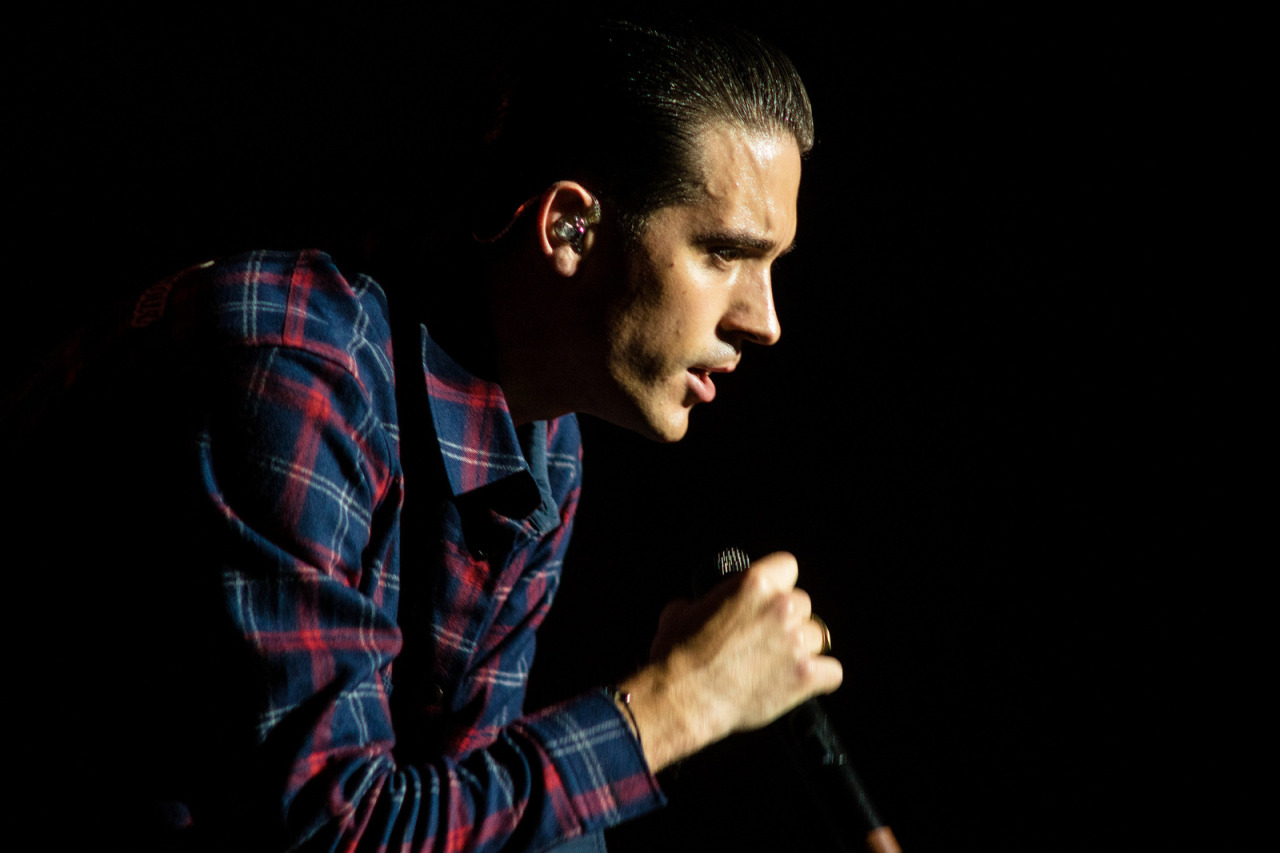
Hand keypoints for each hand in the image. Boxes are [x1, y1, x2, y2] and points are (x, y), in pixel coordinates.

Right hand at [620, 552, 842, 770]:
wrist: (682, 697)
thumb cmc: (678, 654)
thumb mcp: (681, 611)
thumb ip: (705, 601)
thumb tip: (704, 606)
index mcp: (755, 584)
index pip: (787, 567)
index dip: (778, 584)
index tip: (769, 598)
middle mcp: (781, 608)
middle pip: (803, 604)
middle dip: (787, 619)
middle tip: (766, 637)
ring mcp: (796, 643)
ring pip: (818, 636)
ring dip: (802, 647)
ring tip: (778, 662)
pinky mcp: (805, 677)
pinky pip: (832, 672)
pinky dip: (819, 678)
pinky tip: (801, 682)